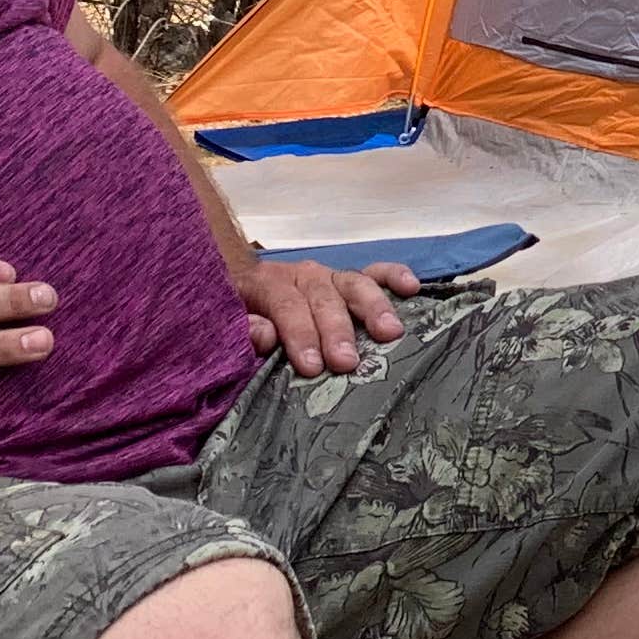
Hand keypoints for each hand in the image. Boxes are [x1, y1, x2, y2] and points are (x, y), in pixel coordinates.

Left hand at [230, 255, 414, 376]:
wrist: (240, 290)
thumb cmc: (241, 318)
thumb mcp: (227, 326)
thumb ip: (242, 332)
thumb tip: (266, 335)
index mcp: (266, 284)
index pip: (286, 305)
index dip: (300, 335)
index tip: (312, 366)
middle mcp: (302, 275)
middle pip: (323, 297)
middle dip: (337, 330)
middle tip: (348, 361)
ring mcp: (329, 276)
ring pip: (353, 283)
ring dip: (373, 307)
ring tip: (389, 332)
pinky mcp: (348, 280)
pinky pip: (375, 272)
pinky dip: (394, 276)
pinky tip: (411, 287)